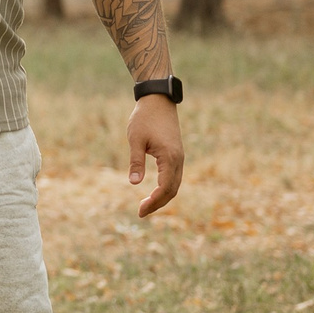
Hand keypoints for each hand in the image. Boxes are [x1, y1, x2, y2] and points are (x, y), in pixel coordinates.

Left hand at [126, 97, 183, 216]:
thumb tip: (134, 183)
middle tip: (141, 212)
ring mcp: (179, 156)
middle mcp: (178, 159)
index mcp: (169, 157)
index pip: (164, 188)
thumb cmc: (145, 118)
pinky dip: (166, 188)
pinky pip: (174, 176)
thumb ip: (136, 161)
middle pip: (172, 190)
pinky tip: (155, 192)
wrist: (158, 100)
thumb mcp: (136, 139)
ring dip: (163, 197)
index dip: (153, 202)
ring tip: (147, 205)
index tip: (140, 210)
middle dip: (158, 203)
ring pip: (175, 184)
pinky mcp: (176, 154)